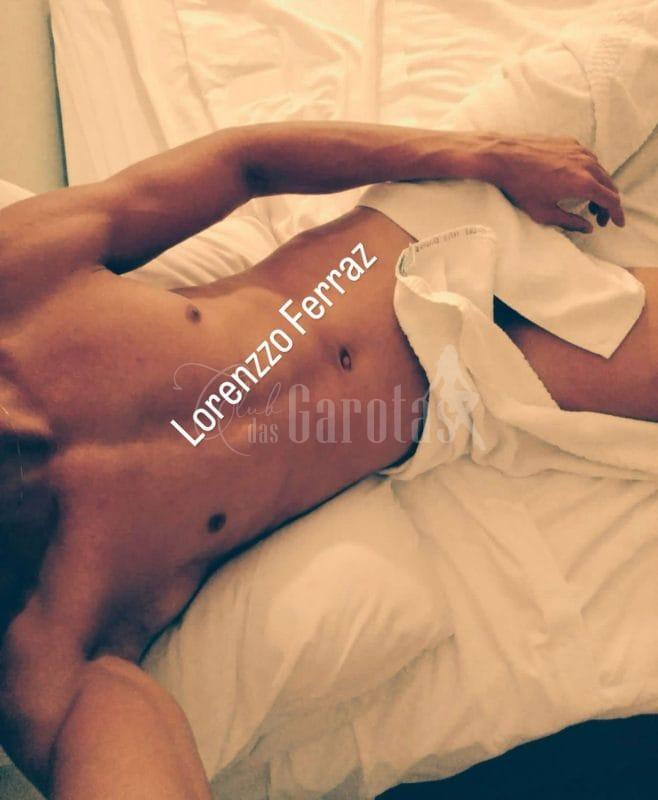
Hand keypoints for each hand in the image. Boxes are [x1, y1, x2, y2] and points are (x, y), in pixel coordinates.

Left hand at [482, 134, 624, 232]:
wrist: (503, 157)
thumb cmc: (520, 186)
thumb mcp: (543, 212)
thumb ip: (569, 222)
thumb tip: (587, 228)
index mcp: (583, 183)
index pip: (611, 201)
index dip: (617, 214)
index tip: (617, 223)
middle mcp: (586, 164)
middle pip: (609, 185)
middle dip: (608, 204)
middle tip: (600, 218)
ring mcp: (579, 150)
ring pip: (600, 171)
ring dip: (600, 187)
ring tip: (588, 202)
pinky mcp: (569, 142)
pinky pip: (588, 159)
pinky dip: (590, 173)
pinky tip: (577, 182)